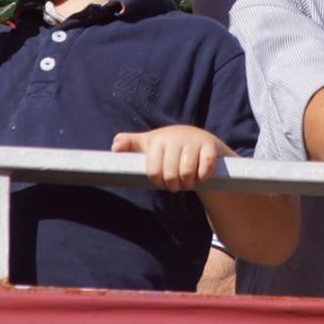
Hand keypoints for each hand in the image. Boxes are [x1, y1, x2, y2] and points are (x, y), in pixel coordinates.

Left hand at [112, 125, 229, 191]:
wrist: (200, 139)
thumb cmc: (169, 146)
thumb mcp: (149, 143)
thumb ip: (130, 144)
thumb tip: (114, 147)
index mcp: (157, 140)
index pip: (154, 172)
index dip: (159, 182)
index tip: (162, 181)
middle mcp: (175, 138)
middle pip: (171, 175)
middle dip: (174, 185)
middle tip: (177, 184)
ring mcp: (193, 141)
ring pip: (187, 173)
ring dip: (188, 183)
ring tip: (187, 181)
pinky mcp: (209, 146)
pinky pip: (205, 168)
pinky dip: (203, 177)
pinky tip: (201, 175)